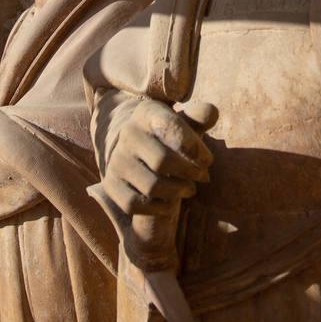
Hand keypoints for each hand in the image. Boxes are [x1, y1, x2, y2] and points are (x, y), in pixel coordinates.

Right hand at [101, 98, 215, 216]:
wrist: (136, 147)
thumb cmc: (170, 135)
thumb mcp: (184, 121)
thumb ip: (199, 116)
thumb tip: (211, 113)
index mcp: (148, 113)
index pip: (170, 127)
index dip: (193, 147)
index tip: (208, 161)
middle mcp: (128, 134)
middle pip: (162, 161)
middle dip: (189, 173)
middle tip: (203, 177)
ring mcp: (116, 160)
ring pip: (151, 186)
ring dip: (177, 192)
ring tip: (190, 189)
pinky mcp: (110, 183)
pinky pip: (134, 204)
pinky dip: (157, 208)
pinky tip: (170, 204)